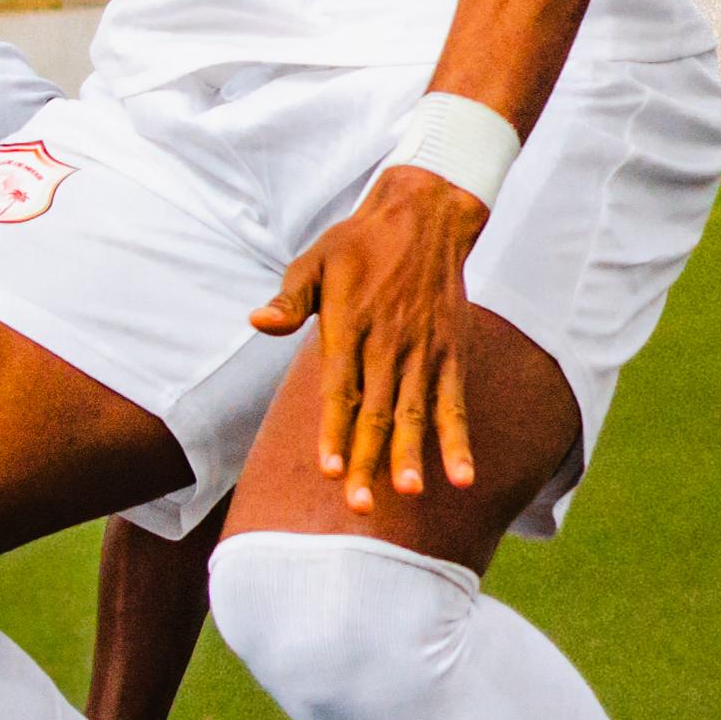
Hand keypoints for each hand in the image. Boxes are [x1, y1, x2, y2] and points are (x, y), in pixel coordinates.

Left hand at [251, 167, 487, 510]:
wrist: (425, 214)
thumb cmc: (360, 242)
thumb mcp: (315, 260)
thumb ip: (291, 298)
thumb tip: (258, 321)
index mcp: (351, 325)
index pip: (340, 388)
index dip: (335, 430)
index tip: (330, 469)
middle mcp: (389, 343)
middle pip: (376, 411)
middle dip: (368, 460)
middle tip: (359, 505)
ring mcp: (423, 350)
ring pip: (415, 412)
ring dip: (411, 455)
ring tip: (407, 493)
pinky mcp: (451, 352)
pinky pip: (455, 402)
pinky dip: (459, 439)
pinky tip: (462, 477)